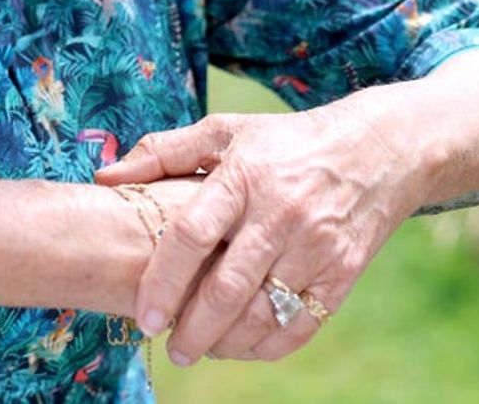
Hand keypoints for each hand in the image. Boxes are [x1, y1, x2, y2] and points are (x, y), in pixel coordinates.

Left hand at [96, 95, 430, 365]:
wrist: (372, 151)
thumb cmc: (281, 140)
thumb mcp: (223, 130)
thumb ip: (161, 152)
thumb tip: (105, 176)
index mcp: (242, 175)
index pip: (192, 234)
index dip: (163, 280)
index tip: (143, 316)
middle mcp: (279, 214)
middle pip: (226, 288)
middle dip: (191, 329)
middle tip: (168, 346)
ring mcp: (314, 248)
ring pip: (261, 315)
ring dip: (224, 343)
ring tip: (198, 347)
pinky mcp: (341, 275)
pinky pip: (299, 327)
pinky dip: (265, 347)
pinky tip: (240, 346)